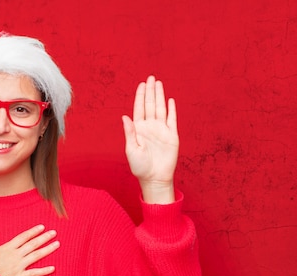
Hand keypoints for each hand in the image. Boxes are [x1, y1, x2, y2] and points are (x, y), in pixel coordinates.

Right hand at [0, 223, 59, 275]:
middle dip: (44, 238)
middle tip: (54, 233)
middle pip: (32, 244)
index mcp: (6, 248)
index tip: (42, 227)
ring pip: (35, 256)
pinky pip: (33, 274)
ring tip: (57, 244)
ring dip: (47, 250)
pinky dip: (43, 271)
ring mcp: (17, 266)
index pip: (23, 237)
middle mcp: (14, 256)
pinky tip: (53, 268)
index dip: (33, 231)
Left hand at [122, 75, 178, 203]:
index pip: (139, 109)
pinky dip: (171, 109)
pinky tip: (170, 100)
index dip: (140, 96)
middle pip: (150, 105)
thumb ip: (130, 132)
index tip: (141, 84)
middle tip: (150, 77)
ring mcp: (161, 130)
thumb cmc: (139, 166)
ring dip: (160, 96)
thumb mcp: (131, 149)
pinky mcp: (172, 136)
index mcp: (138, 129)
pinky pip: (172, 119)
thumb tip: (125, 116)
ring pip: (161, 109)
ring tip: (159, 83)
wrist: (154, 178)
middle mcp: (150, 127)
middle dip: (150, 91)